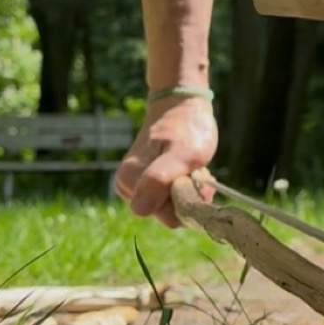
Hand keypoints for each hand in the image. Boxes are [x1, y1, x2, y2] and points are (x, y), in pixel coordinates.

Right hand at [115, 97, 217, 227]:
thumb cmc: (185, 128)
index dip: (188, 201)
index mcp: (130, 182)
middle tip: (196, 169)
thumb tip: (139, 210)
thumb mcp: (182, 153)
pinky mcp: (145, 185)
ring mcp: (135, 187)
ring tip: (190, 166)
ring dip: (189, 190)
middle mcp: (127, 188)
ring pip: (172, 207)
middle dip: (189, 195)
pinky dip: (185, 186)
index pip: (168, 218)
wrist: (180, 107)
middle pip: (169, 214)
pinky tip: (186, 169)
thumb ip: (160, 180)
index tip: (195, 176)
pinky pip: (171, 199)